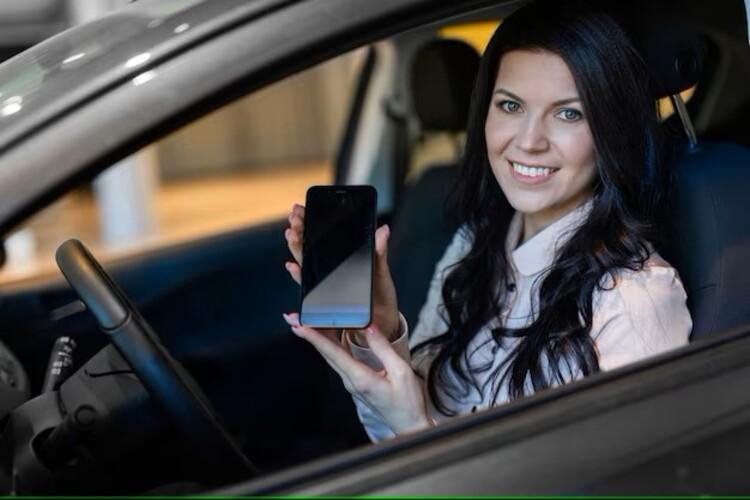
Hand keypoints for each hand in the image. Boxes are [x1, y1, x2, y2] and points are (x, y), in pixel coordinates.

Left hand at [283, 313, 430, 434]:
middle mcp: (351, 381)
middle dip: (307, 334)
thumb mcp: (401, 371)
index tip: (299, 325)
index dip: (313, 337)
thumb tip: (369, 328)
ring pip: (330, 357)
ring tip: (306, 322)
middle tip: (293, 318)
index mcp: (360, 378)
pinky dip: (329, 346)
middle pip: (325, 353)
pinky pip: (338, 361)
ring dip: (317, 339)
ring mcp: (351, 383)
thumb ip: (383, 348)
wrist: (409, 425)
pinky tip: (328, 337)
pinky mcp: (355, 383)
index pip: (332, 352)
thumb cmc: (407, 402)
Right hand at [284, 203, 399, 341]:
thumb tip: (383, 228)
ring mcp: (324, 281)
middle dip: (299, 230)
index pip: (322, 235)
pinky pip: (307, 285)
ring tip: (291, 234)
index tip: (300, 207)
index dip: (309, 221)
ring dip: (296, 248)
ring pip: (305, 261)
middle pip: (309, 245)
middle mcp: (329, 268)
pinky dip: (298, 274)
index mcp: (342, 258)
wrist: (380, 320)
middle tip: (294, 217)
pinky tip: (292, 266)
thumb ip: (378, 250)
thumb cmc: (379, 294)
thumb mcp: (380, 270)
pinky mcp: (323, 297)